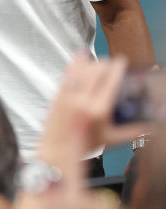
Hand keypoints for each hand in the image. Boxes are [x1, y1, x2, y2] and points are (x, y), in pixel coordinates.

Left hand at [37, 53, 142, 168]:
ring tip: (98, 62)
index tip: (122, 61)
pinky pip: (68, 73)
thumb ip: (134, 131)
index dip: (117, 67)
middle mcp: (82, 100)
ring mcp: (68, 95)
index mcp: (98, 110)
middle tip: (111, 65)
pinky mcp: (58, 94)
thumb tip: (151, 127)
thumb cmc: (83, 146)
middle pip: (96, 70)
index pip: (111, 80)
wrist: (57, 151)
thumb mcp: (112, 139)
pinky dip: (75, 63)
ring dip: (92, 62)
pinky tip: (80, 57)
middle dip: (106, 64)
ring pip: (81, 69)